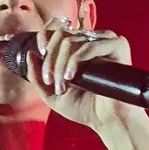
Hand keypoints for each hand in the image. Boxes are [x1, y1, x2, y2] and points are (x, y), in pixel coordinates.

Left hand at [26, 16, 148, 135]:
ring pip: (71, 41)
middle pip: (61, 36)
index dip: (44, 36)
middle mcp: (92, 40)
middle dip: (50, 60)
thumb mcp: (51, 93)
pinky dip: (75, 61)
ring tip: (61, 87)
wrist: (107, 121)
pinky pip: (89, 45)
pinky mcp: (118, 46)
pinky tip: (71, 77)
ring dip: (60, 65)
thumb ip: (37, 76)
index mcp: (78, 47)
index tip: (39, 53)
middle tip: (50, 81)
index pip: (58, 28)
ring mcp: (105, 41)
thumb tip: (30, 53)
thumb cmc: (84, 108)